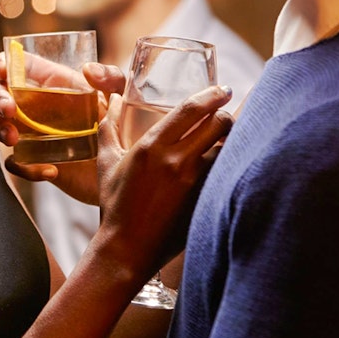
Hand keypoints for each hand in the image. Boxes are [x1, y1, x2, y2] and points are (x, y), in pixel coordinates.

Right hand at [0, 56, 123, 202]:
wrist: (124, 169)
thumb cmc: (120, 123)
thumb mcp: (120, 98)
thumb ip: (111, 79)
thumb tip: (87, 70)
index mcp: (51, 83)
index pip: (17, 66)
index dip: (3, 64)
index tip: (3, 70)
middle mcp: (35, 106)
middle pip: (0, 95)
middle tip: (10, 110)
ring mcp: (32, 134)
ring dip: (0, 130)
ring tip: (14, 139)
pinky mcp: (35, 161)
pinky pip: (16, 164)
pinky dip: (25, 168)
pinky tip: (50, 170)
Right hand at [93, 84, 233, 279]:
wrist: (126, 249)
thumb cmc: (115, 205)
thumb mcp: (107, 163)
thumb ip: (109, 128)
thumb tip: (112, 102)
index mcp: (151, 146)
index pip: (191, 109)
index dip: (211, 95)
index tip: (222, 89)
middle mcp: (175, 160)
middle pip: (218, 124)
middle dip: (226, 115)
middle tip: (226, 115)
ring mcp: (193, 182)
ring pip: (228, 148)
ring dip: (231, 139)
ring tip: (229, 138)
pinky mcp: (204, 200)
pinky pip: (227, 173)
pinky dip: (231, 164)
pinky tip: (231, 164)